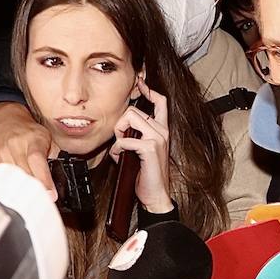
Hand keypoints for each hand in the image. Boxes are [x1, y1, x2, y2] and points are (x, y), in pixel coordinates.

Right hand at [0, 101, 55, 197]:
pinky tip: (18, 195)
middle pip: (24, 174)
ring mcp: (2, 154)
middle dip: (36, 191)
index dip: (44, 180)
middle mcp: (15, 146)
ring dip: (23, 193)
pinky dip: (11, 189)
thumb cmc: (27, 130)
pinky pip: (2, 180)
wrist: (3, 119)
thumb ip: (54, 155)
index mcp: (32, 139)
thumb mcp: (46, 137)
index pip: (37, 160)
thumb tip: (61, 178)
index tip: (51, 195)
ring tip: (32, 201)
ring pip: (12, 180)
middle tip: (45, 202)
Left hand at [111, 82, 172, 214]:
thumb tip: (119, 134)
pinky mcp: (151, 148)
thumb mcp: (140, 152)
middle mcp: (162, 131)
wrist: (155, 196)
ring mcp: (158, 138)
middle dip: (121, 125)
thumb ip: (134, 138)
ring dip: (119, 134)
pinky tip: (120, 157)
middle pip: (134, 110)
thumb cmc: (147, 176)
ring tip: (120, 149)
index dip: (149, 90)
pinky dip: (117, 149)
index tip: (140, 82)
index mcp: (162, 130)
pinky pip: (125, 139)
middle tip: (120, 141)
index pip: (160, 102)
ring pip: (130, 118)